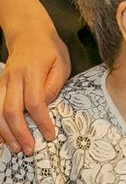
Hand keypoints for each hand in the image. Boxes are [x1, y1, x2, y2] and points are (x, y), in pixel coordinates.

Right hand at [0, 21, 69, 154]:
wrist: (28, 34)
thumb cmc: (50, 50)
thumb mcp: (62, 64)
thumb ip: (54, 85)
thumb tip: (46, 106)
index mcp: (32, 73)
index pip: (35, 103)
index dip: (42, 122)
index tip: (49, 136)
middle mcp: (13, 78)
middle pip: (11, 110)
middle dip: (20, 133)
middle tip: (29, 149)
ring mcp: (2, 82)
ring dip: (5, 132)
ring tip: (15, 148)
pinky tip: (2, 137)